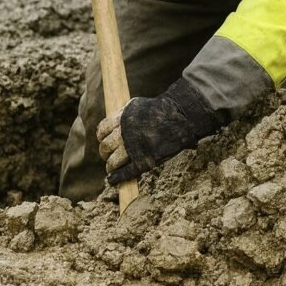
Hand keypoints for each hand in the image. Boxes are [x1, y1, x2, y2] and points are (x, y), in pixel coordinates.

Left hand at [98, 79, 223, 185]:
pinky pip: (125, 172)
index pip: (102, 129)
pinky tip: (112, 180)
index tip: (104, 140)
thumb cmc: (165, 109)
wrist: (183, 114)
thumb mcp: (141, 106)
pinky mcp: (144, 160)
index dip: (102, 137)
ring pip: (113, 161)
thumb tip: (116, 126)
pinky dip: (117, 178)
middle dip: (105, 152)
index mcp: (124, 116)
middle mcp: (125, 131)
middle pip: (105, 146)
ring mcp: (134, 147)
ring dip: (111, 165)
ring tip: (113, 167)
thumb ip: (128, 116)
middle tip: (109, 155)